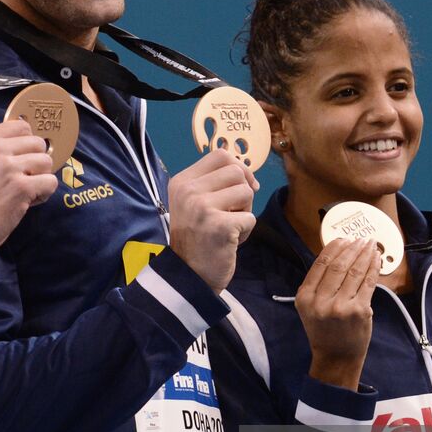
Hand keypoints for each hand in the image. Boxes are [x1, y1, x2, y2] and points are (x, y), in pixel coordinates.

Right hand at [0, 119, 58, 258]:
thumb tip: (22, 146)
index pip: (21, 126)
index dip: (27, 144)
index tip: (22, 159)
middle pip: (37, 143)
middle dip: (35, 161)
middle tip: (24, 179)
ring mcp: (8, 166)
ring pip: (46, 161)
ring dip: (41, 177)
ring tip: (26, 192)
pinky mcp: (21, 187)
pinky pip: (50, 181)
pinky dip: (44, 193)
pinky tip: (29, 202)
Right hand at [167, 148, 258, 291]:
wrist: (187, 276)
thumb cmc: (197, 238)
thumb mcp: (194, 203)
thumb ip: (213, 183)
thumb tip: (246, 171)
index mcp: (181, 182)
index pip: (219, 155)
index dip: (239, 167)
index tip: (243, 186)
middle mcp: (188, 191)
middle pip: (236, 171)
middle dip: (243, 192)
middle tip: (233, 213)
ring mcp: (202, 207)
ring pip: (246, 192)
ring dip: (245, 211)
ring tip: (229, 228)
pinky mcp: (219, 225)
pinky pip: (250, 217)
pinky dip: (245, 232)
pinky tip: (229, 242)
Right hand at [297, 237, 380, 390]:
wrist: (336, 357)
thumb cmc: (324, 330)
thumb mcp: (310, 307)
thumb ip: (318, 284)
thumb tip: (338, 253)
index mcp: (305, 297)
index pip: (320, 264)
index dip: (334, 247)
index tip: (344, 238)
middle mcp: (321, 301)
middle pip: (339, 265)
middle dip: (353, 248)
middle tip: (361, 239)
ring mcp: (341, 306)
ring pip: (355, 271)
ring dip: (365, 254)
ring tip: (371, 244)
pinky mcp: (360, 311)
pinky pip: (369, 283)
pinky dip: (374, 268)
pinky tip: (376, 259)